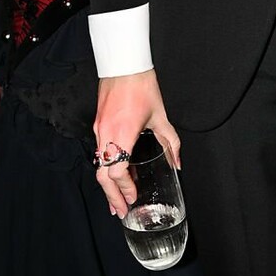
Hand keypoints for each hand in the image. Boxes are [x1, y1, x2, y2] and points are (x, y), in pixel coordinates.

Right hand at [93, 69, 179, 215]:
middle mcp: (106, 134)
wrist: (123, 64)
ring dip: (108, 185)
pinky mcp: (98, 124)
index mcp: (122, 133)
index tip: (132, 198)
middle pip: (102, 174)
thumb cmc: (142, 86)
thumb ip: (170, 142)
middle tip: (119, 211)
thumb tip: (178, 163)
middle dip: (111, 196)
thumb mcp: (161, 116)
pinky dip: (107, 167)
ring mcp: (99, 129)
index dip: (123, 188)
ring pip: (99, 164)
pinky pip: (99, 152)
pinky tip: (118, 175)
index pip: (116, 171)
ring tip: (117, 200)